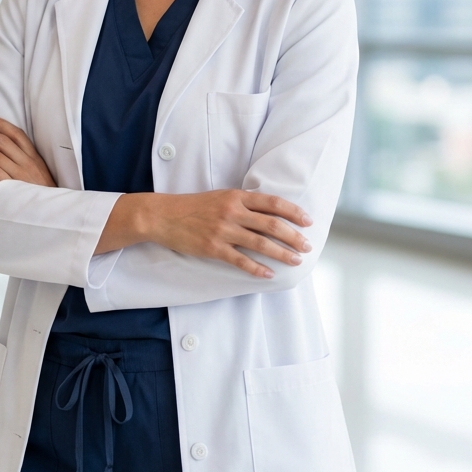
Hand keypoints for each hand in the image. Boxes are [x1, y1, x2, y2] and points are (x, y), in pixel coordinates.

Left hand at [0, 116, 56, 187]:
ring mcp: (20, 174)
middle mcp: (27, 163)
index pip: (16, 133)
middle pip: (0, 142)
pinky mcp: (12, 187)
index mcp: (34, 157)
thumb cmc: (42, 193)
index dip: (0, 123)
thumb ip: (26, 160)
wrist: (51, 211)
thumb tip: (3, 151)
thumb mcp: (40, 172)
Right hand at [101, 190, 312, 278]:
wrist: (163, 215)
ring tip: (295, 260)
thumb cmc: (193, 206)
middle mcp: (232, 212)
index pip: (272, 203)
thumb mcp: (220, 197)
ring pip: (260, 243)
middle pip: (271, 224)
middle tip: (307, 246)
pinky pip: (240, 260)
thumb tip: (268, 213)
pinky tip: (269, 274)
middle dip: (293, 236)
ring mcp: (223, 230)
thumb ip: (242, 203)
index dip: (293, 212)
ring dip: (282, 253)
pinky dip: (257, 268)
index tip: (308, 221)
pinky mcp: (213, 248)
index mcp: (236, 196)